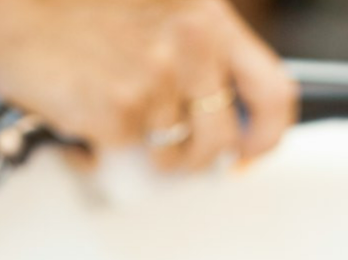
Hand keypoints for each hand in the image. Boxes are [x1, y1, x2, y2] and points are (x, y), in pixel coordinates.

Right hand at [0, 0, 297, 169]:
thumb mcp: (156, 2)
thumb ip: (191, 43)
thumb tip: (207, 96)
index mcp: (208, 18)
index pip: (272, 95)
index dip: (263, 137)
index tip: (248, 151)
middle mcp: (190, 51)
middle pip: (220, 139)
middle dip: (197, 156)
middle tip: (172, 153)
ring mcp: (154, 86)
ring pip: (168, 152)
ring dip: (143, 150)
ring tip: (111, 117)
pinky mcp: (115, 114)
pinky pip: (118, 155)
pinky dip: (95, 147)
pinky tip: (75, 111)